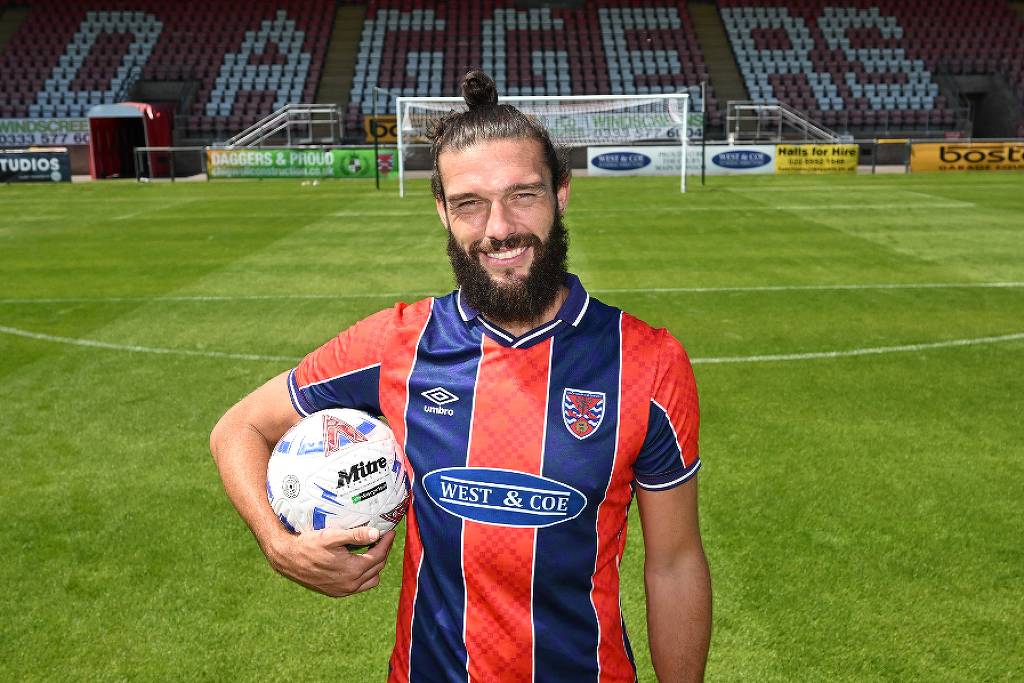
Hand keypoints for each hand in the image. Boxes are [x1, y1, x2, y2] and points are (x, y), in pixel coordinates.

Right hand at [265, 526, 396, 596]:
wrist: (287, 559)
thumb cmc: (308, 544)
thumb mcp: (332, 536)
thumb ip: (355, 535)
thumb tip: (376, 533)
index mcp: (352, 569)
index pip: (378, 555)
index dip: (387, 542)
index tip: (390, 531)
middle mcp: (350, 584)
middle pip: (377, 567)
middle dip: (383, 552)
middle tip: (383, 538)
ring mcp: (343, 590)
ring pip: (371, 580)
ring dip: (375, 566)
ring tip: (371, 550)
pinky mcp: (336, 592)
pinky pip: (359, 586)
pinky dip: (364, 576)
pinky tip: (358, 562)